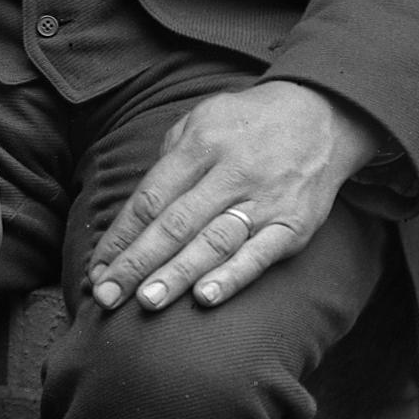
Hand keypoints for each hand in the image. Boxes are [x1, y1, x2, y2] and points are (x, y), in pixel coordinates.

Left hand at [87, 81, 387, 314]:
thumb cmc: (247, 124)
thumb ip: (168, 160)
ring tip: (146, 302)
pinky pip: (260, 254)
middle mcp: (231, 172)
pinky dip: (232, 277)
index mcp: (201, 144)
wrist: (321, 116)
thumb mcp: (201, 120)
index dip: (121, 236)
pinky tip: (205, 298)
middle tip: (108, 296)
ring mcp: (265, 200)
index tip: (97, 269)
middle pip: (175, 223)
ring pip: (214, 242)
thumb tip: (136, 212)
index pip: (150, 198)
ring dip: (177, 274)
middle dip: (137, 262)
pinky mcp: (294, 224)